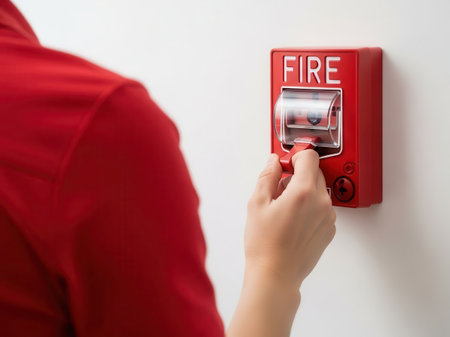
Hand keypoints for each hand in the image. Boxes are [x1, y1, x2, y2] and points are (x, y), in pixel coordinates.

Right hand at [227, 150, 335, 336]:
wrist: (275, 275)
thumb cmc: (264, 244)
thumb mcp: (257, 203)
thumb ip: (267, 176)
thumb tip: (274, 161)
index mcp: (303, 192)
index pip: (309, 157)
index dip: (295, 157)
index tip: (286, 164)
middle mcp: (321, 202)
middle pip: (314, 173)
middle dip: (297, 175)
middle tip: (278, 191)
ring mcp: (328, 217)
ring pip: (318, 190)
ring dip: (303, 192)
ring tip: (284, 210)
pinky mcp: (329, 229)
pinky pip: (322, 207)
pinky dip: (310, 208)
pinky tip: (293, 222)